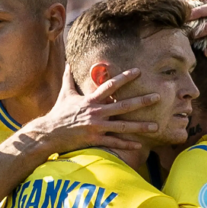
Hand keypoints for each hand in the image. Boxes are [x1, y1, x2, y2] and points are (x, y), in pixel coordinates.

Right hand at [26, 64, 159, 152]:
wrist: (48, 133)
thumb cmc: (58, 114)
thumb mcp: (64, 93)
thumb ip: (69, 77)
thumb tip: (68, 62)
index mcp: (91, 100)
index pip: (111, 85)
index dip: (125, 77)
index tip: (139, 71)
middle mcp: (96, 112)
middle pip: (123, 106)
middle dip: (142, 101)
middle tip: (158, 97)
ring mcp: (96, 127)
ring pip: (123, 127)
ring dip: (141, 126)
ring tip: (156, 126)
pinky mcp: (94, 140)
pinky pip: (114, 143)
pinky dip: (126, 145)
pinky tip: (139, 145)